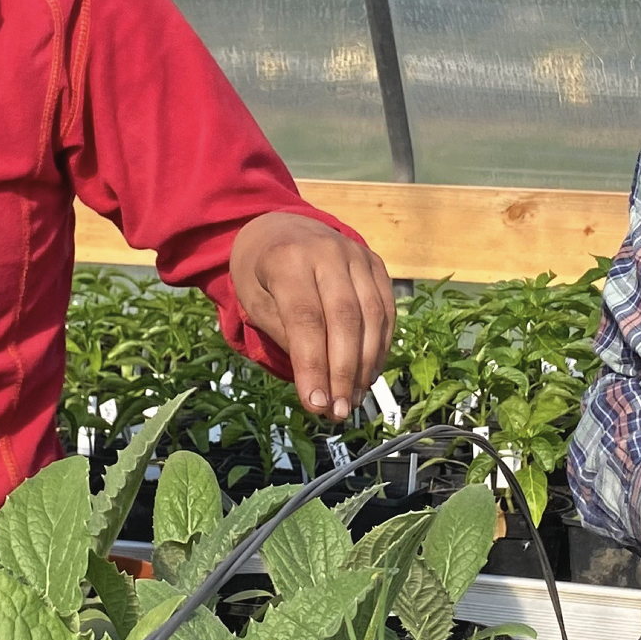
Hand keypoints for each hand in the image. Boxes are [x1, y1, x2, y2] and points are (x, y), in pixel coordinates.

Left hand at [229, 212, 396, 420]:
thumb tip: (316, 387)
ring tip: (350, 400)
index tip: (314, 405)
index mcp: (289, 259)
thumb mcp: (254, 300)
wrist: (281, 227)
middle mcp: (329, 252)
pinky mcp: (376, 264)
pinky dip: (379, 348)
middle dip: (342, 372)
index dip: (313, 366)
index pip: (306, 319)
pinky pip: (385, 311)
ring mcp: (358, 255)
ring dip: (364, 366)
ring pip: (372, 317)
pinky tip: (366, 376)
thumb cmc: (262, 270)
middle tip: (336, 412)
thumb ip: (285, 335)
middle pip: (345, 319)